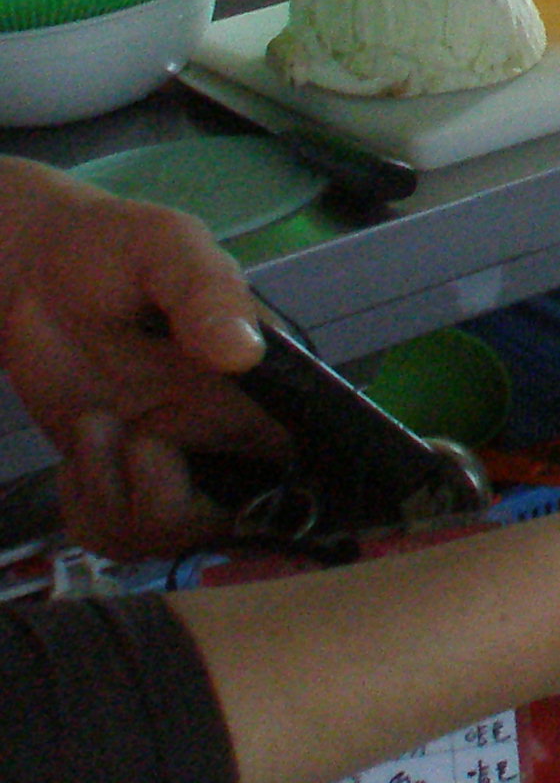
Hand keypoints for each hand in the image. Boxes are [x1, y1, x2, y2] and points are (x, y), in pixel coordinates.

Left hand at [0, 159, 276, 558]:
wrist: (30, 266)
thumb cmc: (113, 246)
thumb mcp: (166, 249)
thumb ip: (207, 294)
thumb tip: (245, 353)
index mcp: (262, 378)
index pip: (306, 456)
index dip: (288, 495)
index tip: (222, 483)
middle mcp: (224, 428)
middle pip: (232, 521)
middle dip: (175, 508)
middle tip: (136, 445)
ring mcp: (169, 455)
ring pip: (167, 537)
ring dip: (116, 501)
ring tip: (94, 430)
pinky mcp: (114, 473)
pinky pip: (113, 534)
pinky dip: (86, 508)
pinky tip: (79, 457)